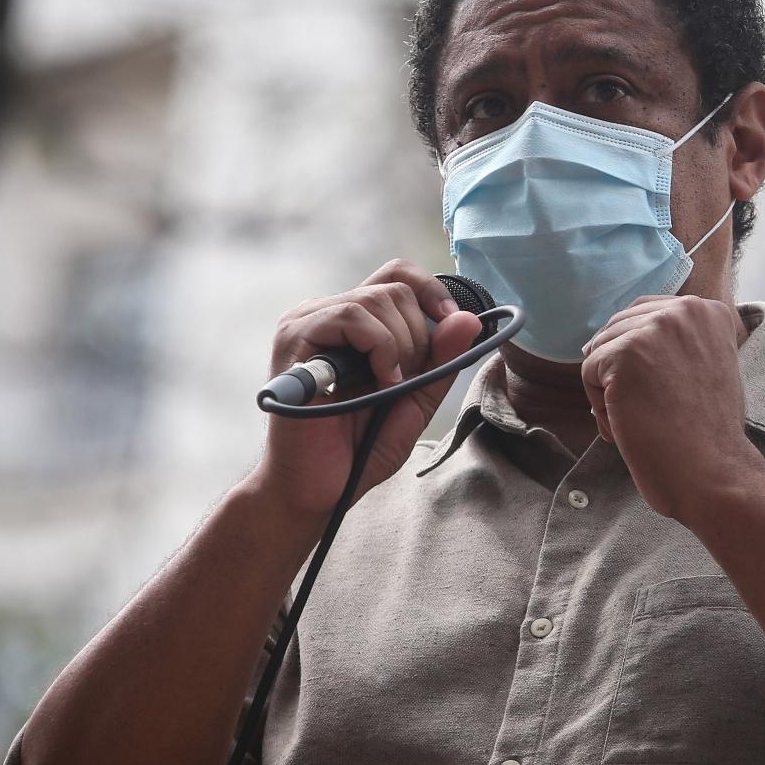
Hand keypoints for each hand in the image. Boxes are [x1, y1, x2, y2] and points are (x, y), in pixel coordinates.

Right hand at [247, 259, 480, 534]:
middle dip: (418, 335)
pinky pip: (352, 316)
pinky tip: (379, 382)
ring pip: (377, 299)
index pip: (396, 275)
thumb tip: (469, 319)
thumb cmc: (358, 450)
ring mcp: (307, 323)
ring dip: (400, 345)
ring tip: (388, 386)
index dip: (431, 291)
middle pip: (395, 288)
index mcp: (353, 324)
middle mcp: (327, 314)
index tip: (453, 324)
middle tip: (404, 381)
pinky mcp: (295, 338)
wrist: (318, 489)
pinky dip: (380, 348)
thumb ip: (441, 362)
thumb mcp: (416, 402)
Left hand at [580, 295, 764, 522]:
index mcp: (707, 310)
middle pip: (618, 330)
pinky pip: (589, 373)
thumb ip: (675, 343)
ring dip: (611, 391)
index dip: (640, 358)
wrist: (712, 472)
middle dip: (622, 374)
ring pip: (601, 351)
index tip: (664, 392)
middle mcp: (684, 310)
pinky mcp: (626, 352)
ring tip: (645, 418)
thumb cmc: (708, 433)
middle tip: (654, 410)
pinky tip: (631, 425)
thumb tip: (609, 340)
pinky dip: (601, 406)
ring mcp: (655, 329)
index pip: (644, 314)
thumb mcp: (707, 366)